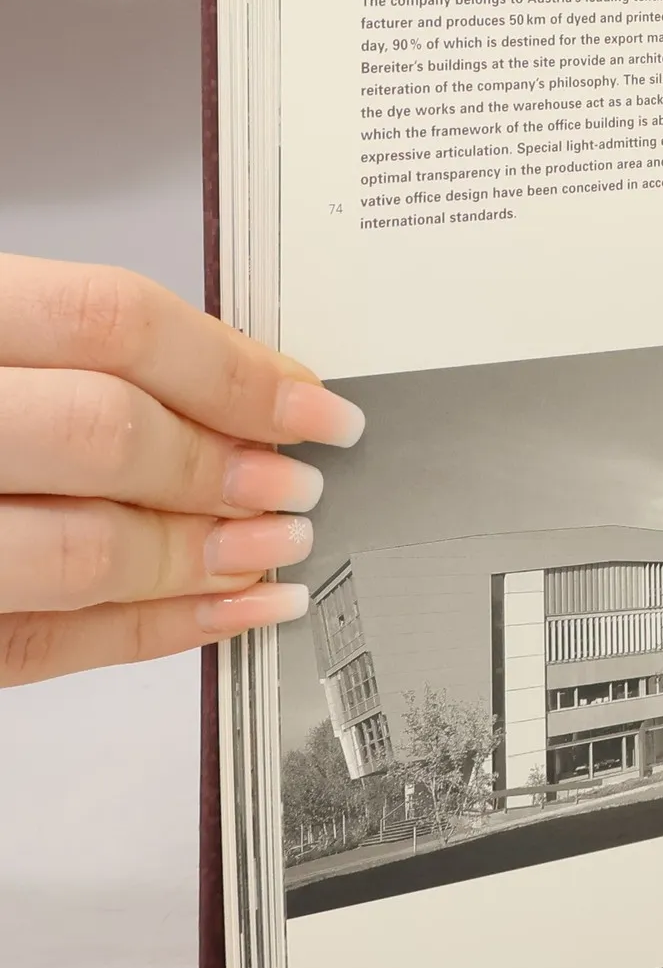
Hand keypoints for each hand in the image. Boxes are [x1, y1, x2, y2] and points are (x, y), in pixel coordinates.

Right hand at [0, 255, 361, 685]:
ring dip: (202, 558)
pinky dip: (157, 631)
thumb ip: (84, 352)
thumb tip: (254, 385)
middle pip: (106, 434)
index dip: (235, 367)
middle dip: (224, 466)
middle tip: (300, 483)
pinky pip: (40, 644)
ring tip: (277, 547)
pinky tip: (235, 612)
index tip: (317, 405)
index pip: (111, 322)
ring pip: (78, 551)